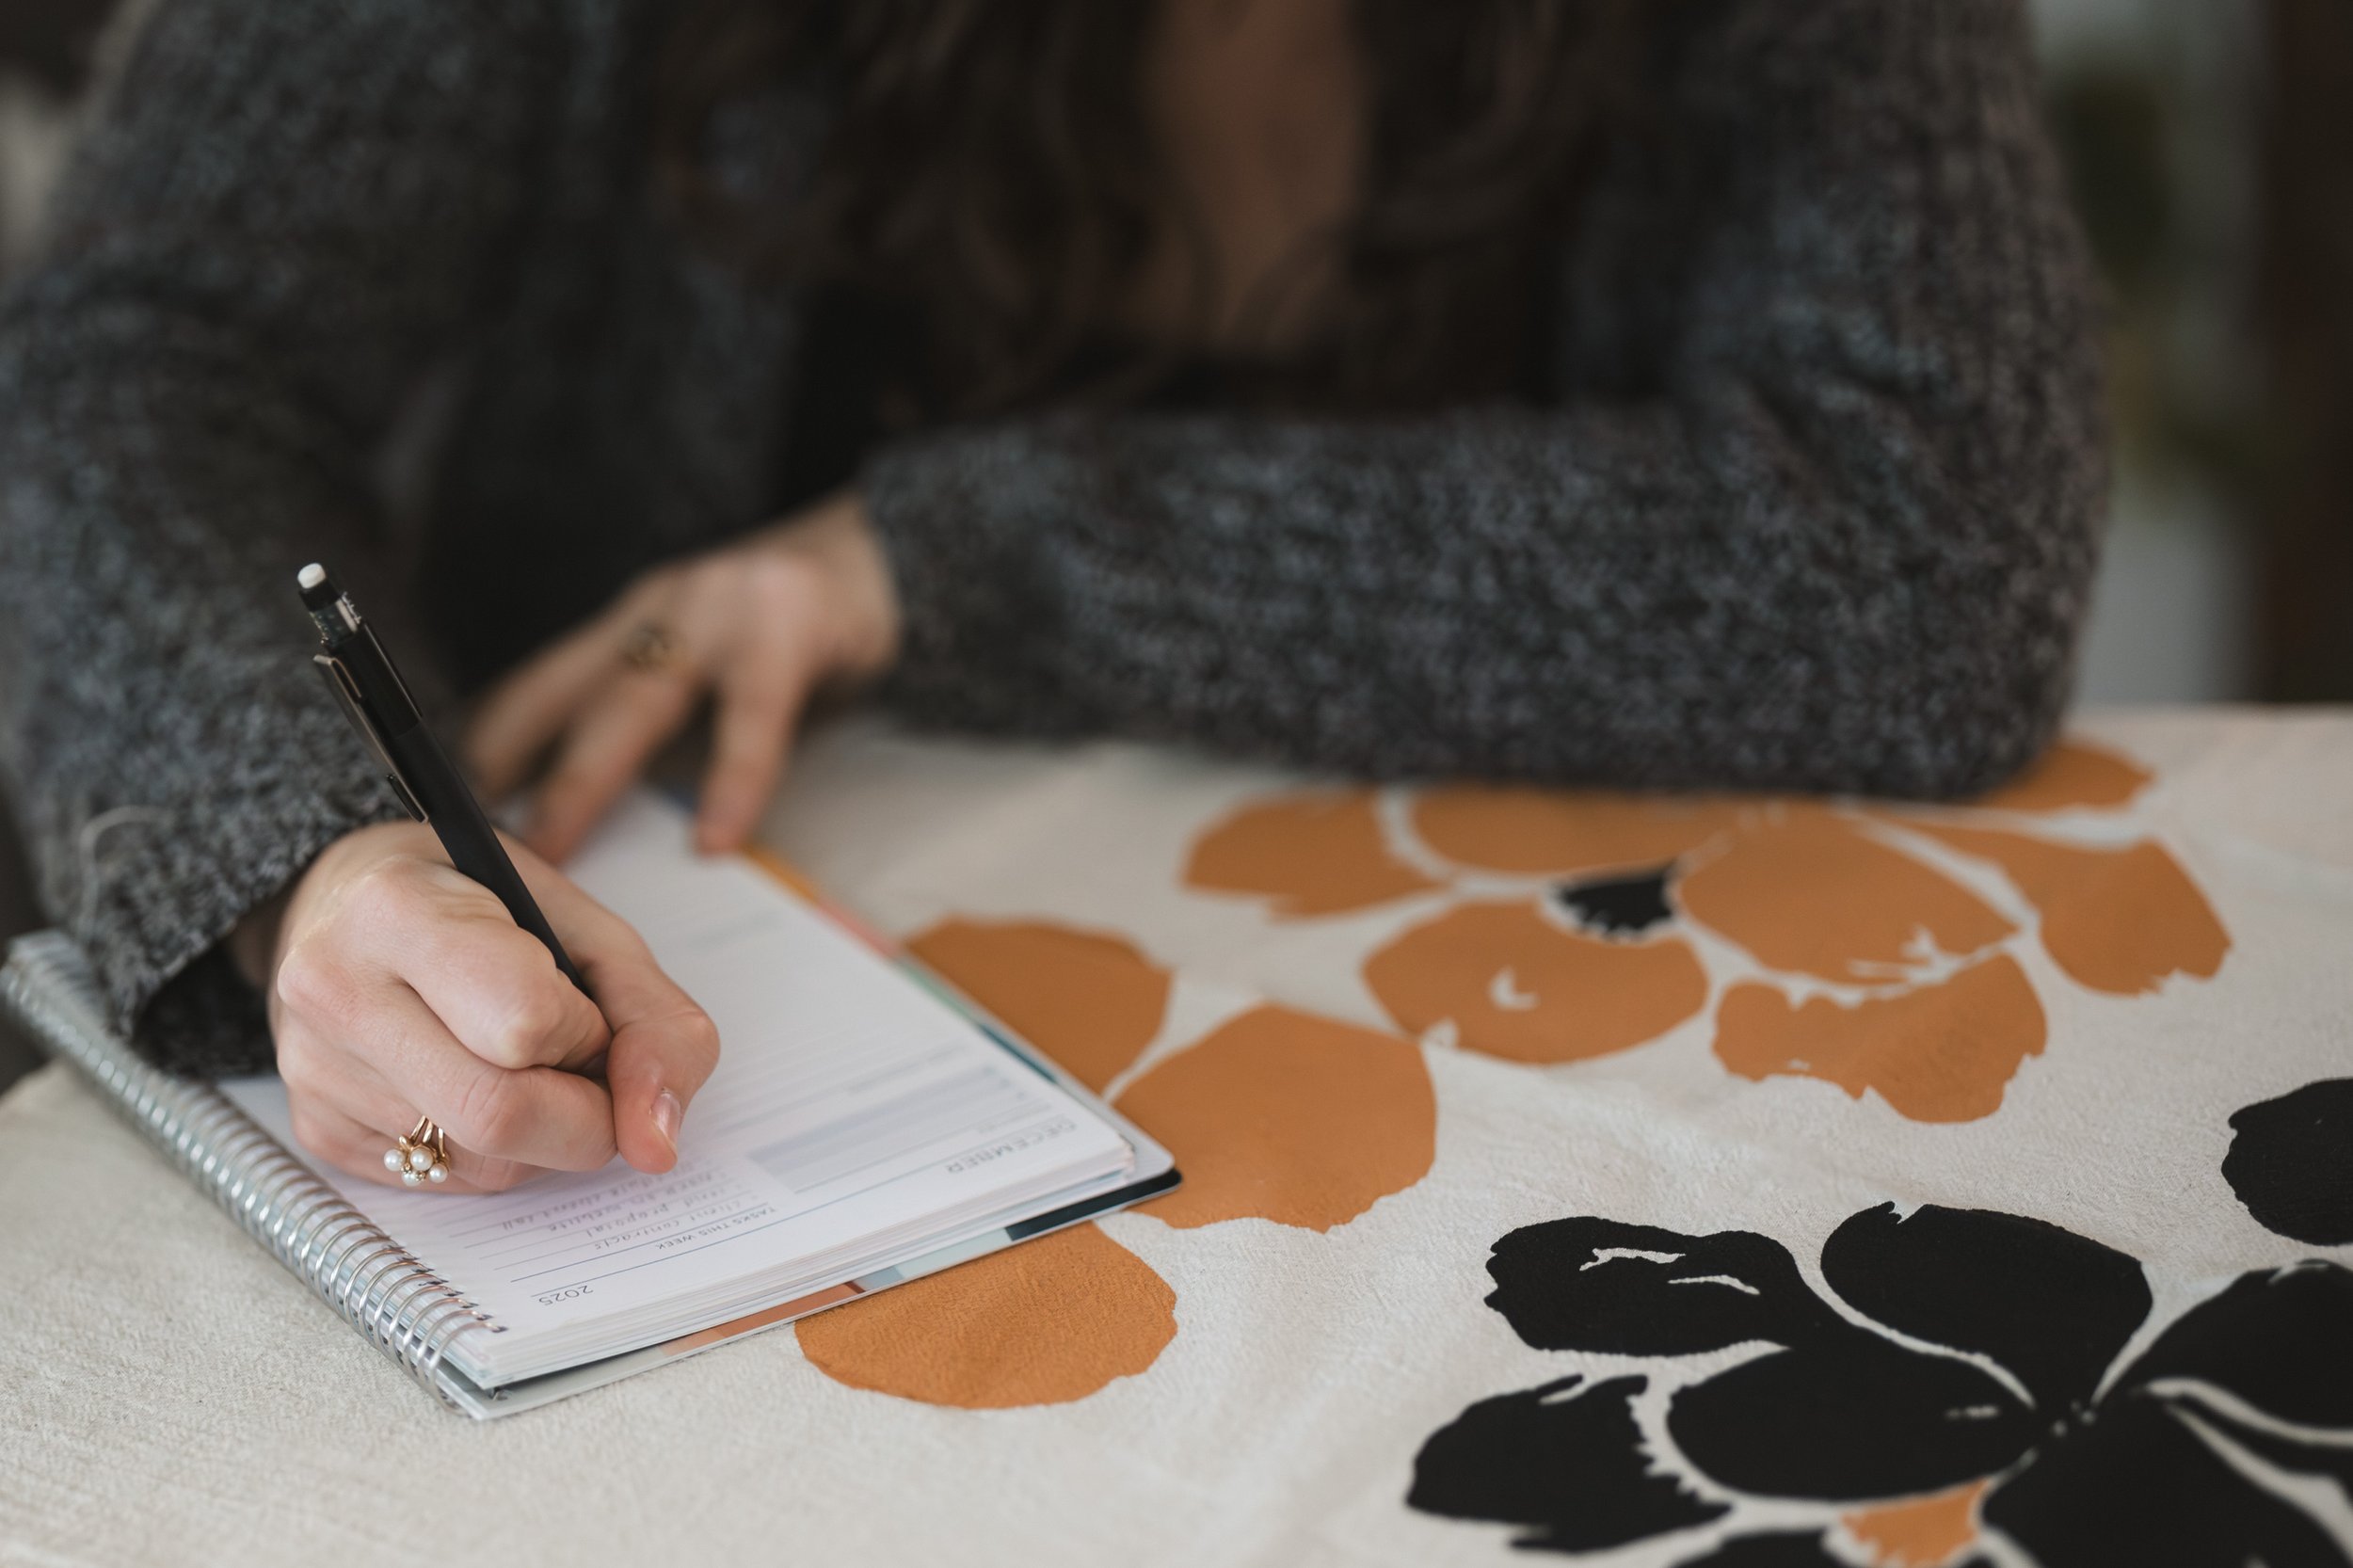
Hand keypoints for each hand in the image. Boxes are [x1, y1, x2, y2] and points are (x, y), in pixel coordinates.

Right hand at [232, 821, 719, 1190]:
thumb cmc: (481, 904)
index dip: (586, 1034)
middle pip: (499, 1116)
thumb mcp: (590, 929)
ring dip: (542, 1134)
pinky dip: (493, 1151)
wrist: (347, 900)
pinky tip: (473, 1084)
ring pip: (480, 1164)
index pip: (526, 1025)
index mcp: (398, 911)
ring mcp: (311, 1068)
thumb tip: (655, 1145)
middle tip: (583, 1066)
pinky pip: (444, 1181)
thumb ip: (655, 1024)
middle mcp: (335, 990)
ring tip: (520, 1063)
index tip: (585, 1012)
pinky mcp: (315, 1128)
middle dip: (583, 1114)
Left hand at [466, 490, 900, 862]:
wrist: (888, 555)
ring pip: (635, 704)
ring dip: (583, 778)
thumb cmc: (799, 626)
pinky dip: (730, 782)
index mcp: (636, 624)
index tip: (450, 814)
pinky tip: (715, 834)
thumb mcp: (713, 660)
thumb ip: (667, 718)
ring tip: (556, 844)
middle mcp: (663, 610)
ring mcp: (721, 612)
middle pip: (571, 697)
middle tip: (478, 843)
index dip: (491, 748)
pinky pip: (751, 719)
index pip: (540, 686)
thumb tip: (605, 815)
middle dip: (514, 772)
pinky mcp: (788, 626)